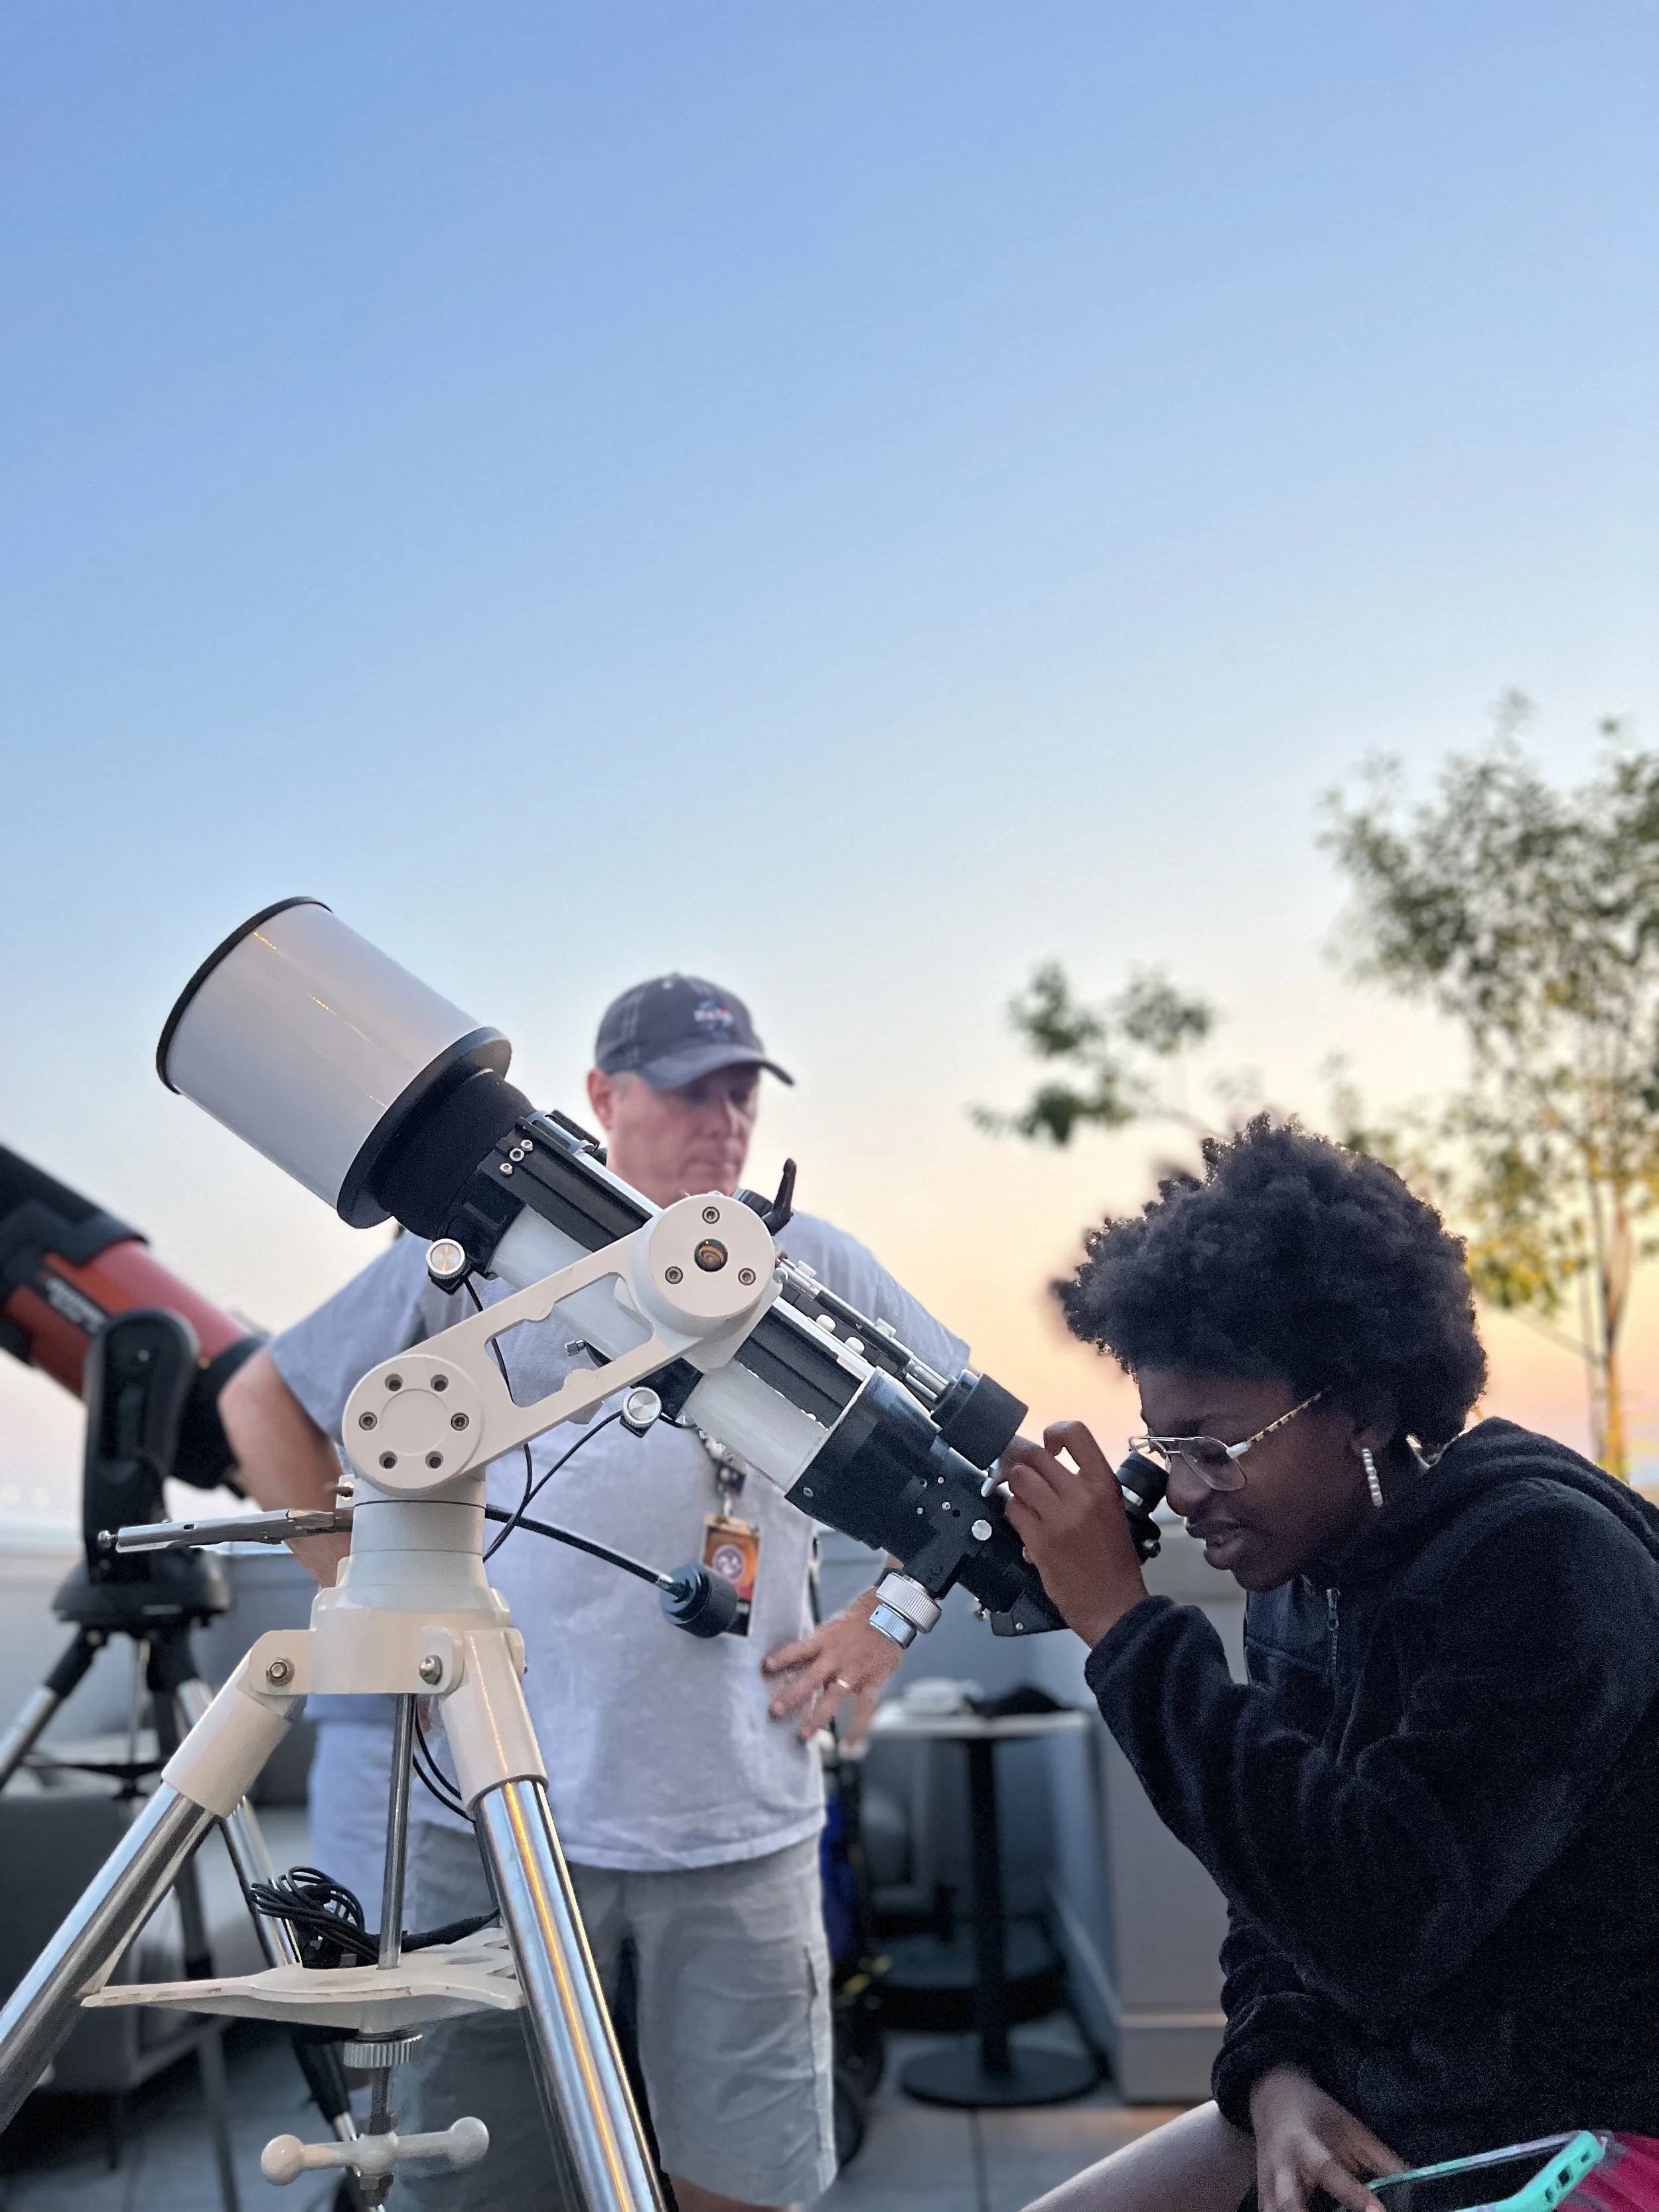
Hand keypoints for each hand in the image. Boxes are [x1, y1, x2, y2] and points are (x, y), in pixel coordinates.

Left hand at [761, 1588, 900, 1746]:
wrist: (891, 1614)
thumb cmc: (858, 1621)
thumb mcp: (833, 1627)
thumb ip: (817, 1647)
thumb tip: (797, 1661)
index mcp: (825, 1641)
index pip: (800, 1649)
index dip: (783, 1657)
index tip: (766, 1666)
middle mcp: (838, 1657)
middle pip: (812, 1677)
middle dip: (793, 1694)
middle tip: (776, 1710)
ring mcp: (855, 1671)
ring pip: (835, 1696)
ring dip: (818, 1716)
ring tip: (805, 1734)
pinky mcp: (872, 1681)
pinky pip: (865, 1708)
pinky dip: (858, 1728)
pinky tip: (849, 1745)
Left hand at [1000, 1420, 1148, 1646]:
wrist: (1113, 1605)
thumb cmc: (1113, 1559)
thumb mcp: (1110, 1511)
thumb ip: (1083, 1485)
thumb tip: (1046, 1464)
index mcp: (1104, 1485)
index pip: (1076, 1434)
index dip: (1055, 1432)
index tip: (1049, 1445)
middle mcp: (1081, 1496)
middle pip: (1036, 1456)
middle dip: (1025, 1463)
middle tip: (1025, 1474)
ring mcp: (1057, 1518)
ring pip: (1019, 1479)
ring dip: (1016, 1487)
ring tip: (1026, 1500)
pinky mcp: (1038, 1540)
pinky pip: (1013, 1510)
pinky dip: (1014, 1514)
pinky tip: (1026, 1524)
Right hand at [1249, 2066, 1405, 2211]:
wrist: (1271, 2095)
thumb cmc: (1316, 2112)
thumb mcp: (1349, 2126)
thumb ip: (1379, 2157)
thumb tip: (1416, 2181)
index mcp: (1301, 2141)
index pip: (1326, 2170)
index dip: (1352, 2194)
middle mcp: (1279, 2166)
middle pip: (1288, 2202)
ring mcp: (1265, 2184)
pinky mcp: (1263, 2197)